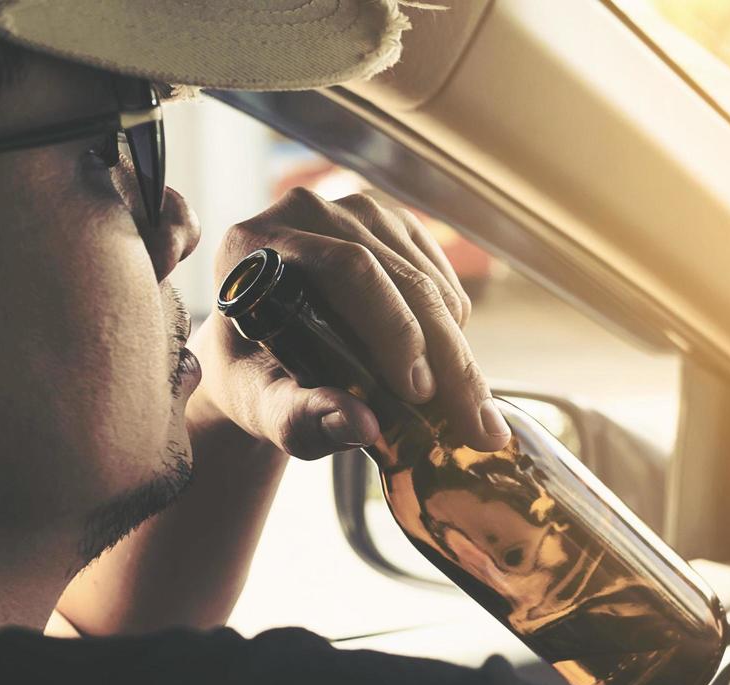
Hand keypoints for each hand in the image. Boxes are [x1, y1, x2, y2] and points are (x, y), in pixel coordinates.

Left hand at [188, 188, 509, 458]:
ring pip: (429, 281)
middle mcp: (307, 213)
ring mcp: (355, 213)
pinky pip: (443, 282)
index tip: (419, 391)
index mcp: (256, 245)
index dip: (393, 326)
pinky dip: (452, 333)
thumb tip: (360, 425)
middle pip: (399, 275)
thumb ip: (300, 419)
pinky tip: (442, 372)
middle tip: (476, 424)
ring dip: (457, 352)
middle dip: (444, 356)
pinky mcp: (393, 229)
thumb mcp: (263, 409)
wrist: (258, 352)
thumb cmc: (253, 379)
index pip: (346, 269)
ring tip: (471, 415)